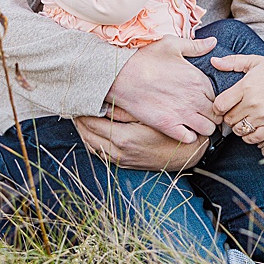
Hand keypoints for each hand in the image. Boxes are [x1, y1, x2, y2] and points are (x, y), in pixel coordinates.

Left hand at [75, 114, 208, 171]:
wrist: (189, 154)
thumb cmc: (175, 131)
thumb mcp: (153, 115)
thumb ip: (126, 110)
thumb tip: (103, 103)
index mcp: (124, 138)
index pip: (91, 122)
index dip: (82, 111)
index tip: (78, 99)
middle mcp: (118, 151)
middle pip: (87, 134)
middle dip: (79, 120)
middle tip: (75, 107)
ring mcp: (121, 159)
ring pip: (91, 145)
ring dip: (84, 131)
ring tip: (81, 117)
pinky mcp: (124, 163)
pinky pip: (100, 153)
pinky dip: (92, 141)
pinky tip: (93, 131)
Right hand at [106, 36, 220, 142]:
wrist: (118, 74)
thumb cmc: (144, 57)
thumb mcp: (172, 45)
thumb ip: (196, 46)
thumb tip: (213, 42)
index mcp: (199, 80)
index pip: (220, 97)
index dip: (216, 100)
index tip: (207, 100)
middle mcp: (195, 98)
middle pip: (218, 115)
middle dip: (214, 116)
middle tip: (204, 114)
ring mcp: (182, 113)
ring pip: (208, 129)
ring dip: (204, 127)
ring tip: (195, 123)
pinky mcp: (167, 125)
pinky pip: (189, 138)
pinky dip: (189, 136)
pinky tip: (182, 129)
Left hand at [211, 55, 263, 146]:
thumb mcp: (256, 62)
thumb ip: (233, 61)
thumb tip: (213, 61)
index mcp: (246, 87)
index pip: (219, 105)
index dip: (218, 108)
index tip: (223, 107)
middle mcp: (254, 103)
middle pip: (228, 119)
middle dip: (229, 116)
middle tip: (237, 112)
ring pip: (238, 130)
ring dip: (239, 126)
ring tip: (245, 119)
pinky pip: (251, 138)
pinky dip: (249, 136)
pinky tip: (253, 127)